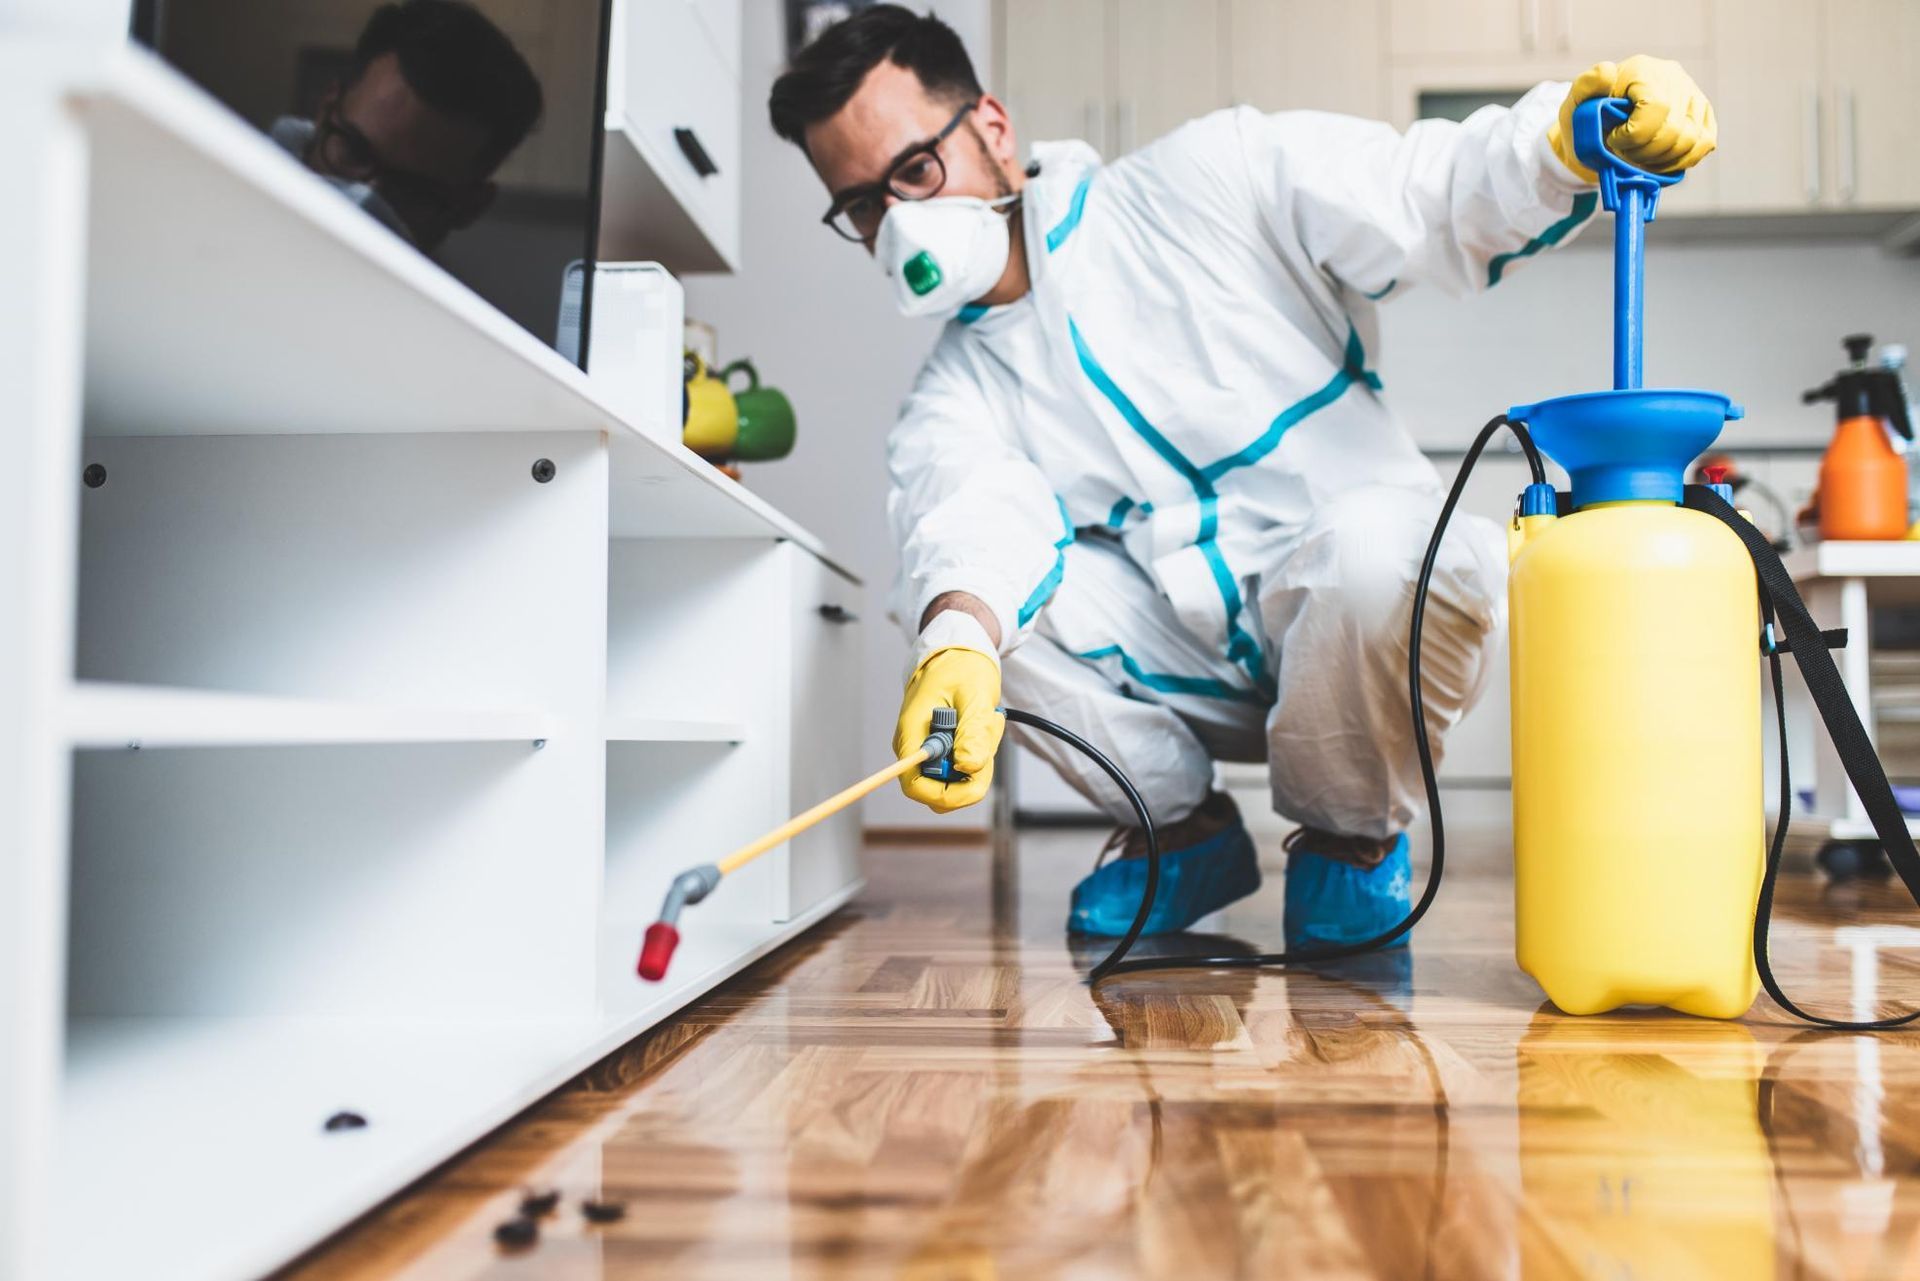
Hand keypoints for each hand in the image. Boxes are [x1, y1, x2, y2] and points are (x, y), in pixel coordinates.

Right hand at [893, 645, 1003, 813]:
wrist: (958, 652)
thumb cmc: (961, 668)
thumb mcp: (974, 696)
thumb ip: (972, 732)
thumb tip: (969, 767)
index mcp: (911, 735)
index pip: (916, 786)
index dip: (946, 794)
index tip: (976, 777)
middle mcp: (915, 749)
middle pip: (941, 789)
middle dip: (972, 773)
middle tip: (988, 735)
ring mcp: (928, 750)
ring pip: (957, 779)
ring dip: (980, 757)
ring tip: (987, 720)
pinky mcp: (943, 749)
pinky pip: (964, 765)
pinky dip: (980, 750)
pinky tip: (984, 722)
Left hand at [1549, 55, 1716, 181]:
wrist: (1599, 127)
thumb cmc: (1587, 116)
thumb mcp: (1577, 102)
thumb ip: (1586, 86)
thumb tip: (1606, 71)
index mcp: (1642, 70)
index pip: (1656, 108)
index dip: (1634, 135)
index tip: (1613, 139)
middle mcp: (1673, 77)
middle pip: (1675, 129)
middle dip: (1645, 152)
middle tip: (1625, 152)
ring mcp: (1692, 94)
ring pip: (1692, 140)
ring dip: (1662, 160)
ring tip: (1639, 157)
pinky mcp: (1703, 114)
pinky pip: (1704, 144)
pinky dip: (1681, 161)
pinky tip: (1659, 162)